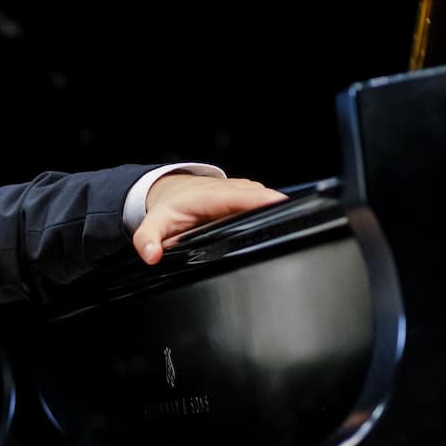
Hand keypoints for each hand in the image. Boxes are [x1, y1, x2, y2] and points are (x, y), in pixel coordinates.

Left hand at [133, 174, 287, 264]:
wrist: (170, 190)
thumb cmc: (166, 209)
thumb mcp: (152, 224)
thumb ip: (147, 239)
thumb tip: (151, 255)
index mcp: (208, 196)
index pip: (239, 196)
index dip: (259, 200)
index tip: (279, 204)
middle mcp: (228, 190)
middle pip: (259, 196)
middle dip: (278, 206)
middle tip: (298, 223)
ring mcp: (239, 191)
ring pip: (264, 197)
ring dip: (278, 209)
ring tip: (297, 226)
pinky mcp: (246, 195)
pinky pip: (263, 201)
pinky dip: (273, 209)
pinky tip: (284, 223)